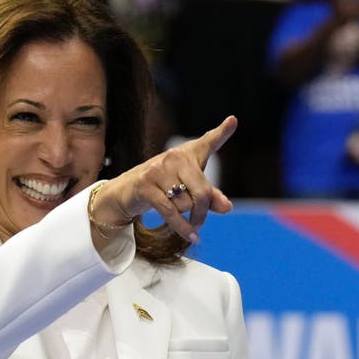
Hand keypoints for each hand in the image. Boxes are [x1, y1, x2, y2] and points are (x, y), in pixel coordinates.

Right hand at [93, 115, 236, 244]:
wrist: (126, 192)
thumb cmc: (162, 187)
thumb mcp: (188, 189)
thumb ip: (210, 197)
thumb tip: (227, 208)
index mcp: (186, 154)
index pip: (208, 142)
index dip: (221, 133)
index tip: (232, 121)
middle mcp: (174, 157)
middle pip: (202, 192)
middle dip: (203, 212)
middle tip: (200, 222)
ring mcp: (158, 169)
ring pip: (186, 204)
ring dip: (184, 217)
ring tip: (176, 215)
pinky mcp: (145, 185)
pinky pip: (170, 211)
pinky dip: (182, 227)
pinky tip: (191, 236)